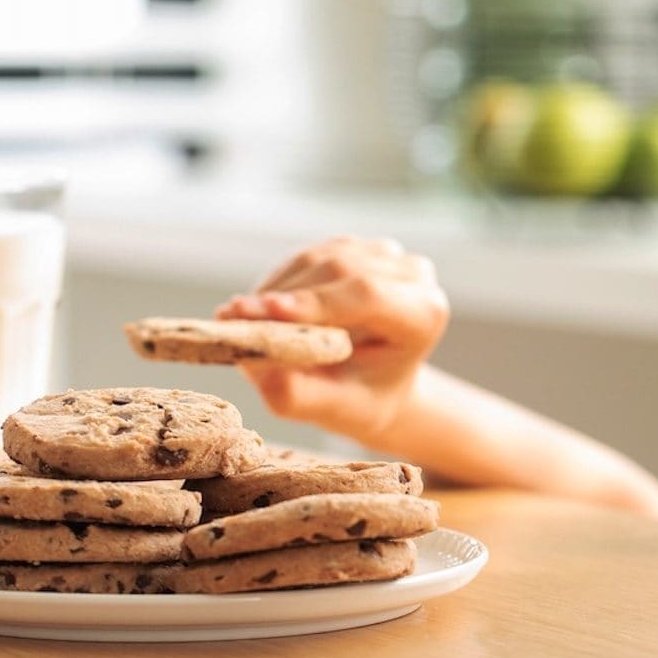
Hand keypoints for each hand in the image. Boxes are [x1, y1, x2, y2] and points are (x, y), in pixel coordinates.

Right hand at [215, 236, 448, 442]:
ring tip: (243, 320)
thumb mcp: (334, 411)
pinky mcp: (356, 247)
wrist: (376, 385)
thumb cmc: (362, 400)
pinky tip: (262, 309)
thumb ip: (299, 395)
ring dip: (276, 289)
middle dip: (283, 296)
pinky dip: (279, 282)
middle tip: (232, 318)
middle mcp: (413, 274)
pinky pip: (307, 257)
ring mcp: (385, 254)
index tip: (263, 311)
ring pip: (318, 258)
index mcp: (425, 313)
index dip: (313, 302)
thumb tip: (254, 364)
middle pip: (340, 270)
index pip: (368, 296)